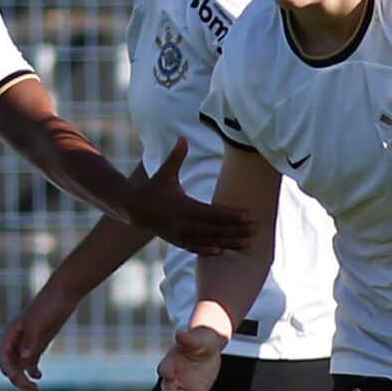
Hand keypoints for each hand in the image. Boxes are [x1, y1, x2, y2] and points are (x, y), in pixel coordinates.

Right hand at [0, 286, 76, 390]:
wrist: (64, 294)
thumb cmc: (49, 305)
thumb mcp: (39, 322)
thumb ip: (31, 340)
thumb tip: (25, 358)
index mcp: (13, 333)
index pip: (3, 356)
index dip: (8, 370)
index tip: (19, 379)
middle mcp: (18, 339)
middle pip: (11, 364)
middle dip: (17, 377)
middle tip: (30, 388)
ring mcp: (29, 341)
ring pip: (21, 364)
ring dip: (24, 377)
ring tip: (35, 388)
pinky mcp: (40, 342)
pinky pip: (31, 361)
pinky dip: (33, 370)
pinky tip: (39, 376)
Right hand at [124, 142, 257, 254]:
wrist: (135, 209)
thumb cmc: (154, 188)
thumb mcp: (165, 172)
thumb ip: (176, 157)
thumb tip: (182, 138)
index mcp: (183, 207)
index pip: (213, 214)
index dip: (232, 216)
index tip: (249, 215)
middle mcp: (183, 224)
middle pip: (216, 230)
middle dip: (237, 230)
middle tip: (257, 229)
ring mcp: (181, 236)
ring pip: (210, 241)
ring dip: (229, 243)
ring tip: (248, 243)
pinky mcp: (178, 242)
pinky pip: (197, 249)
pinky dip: (210, 251)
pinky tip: (224, 252)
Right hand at [158, 324, 227, 390]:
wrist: (208, 349)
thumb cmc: (199, 341)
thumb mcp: (196, 339)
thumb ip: (188, 339)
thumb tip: (180, 333)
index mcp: (170, 362)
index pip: (164, 368)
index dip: (166, 372)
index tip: (168, 375)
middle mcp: (173, 378)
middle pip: (168, 388)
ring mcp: (183, 388)